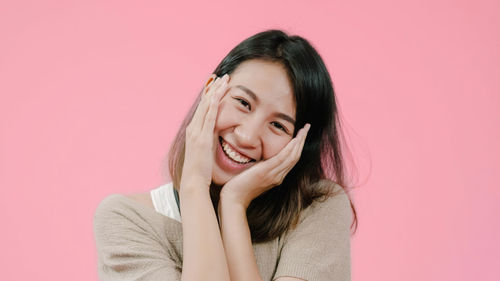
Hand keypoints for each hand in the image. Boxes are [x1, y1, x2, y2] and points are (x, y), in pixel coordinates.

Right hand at [180, 74, 229, 190]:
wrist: (193, 182)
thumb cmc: (200, 170)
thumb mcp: (205, 150)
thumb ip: (209, 139)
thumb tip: (216, 133)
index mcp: (194, 131)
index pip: (203, 108)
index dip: (210, 94)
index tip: (217, 83)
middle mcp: (193, 129)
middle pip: (204, 103)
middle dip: (213, 88)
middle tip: (222, 76)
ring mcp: (196, 133)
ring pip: (206, 106)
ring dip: (215, 92)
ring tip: (224, 80)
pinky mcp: (202, 138)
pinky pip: (208, 118)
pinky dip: (213, 105)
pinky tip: (218, 95)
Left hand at [220, 123, 310, 208]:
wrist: (234, 199)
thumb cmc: (239, 187)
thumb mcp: (253, 174)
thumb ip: (260, 166)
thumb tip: (260, 155)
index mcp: (276, 177)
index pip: (291, 159)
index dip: (298, 146)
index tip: (301, 134)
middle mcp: (278, 176)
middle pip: (295, 156)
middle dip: (302, 140)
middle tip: (307, 127)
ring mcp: (274, 175)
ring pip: (292, 156)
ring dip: (300, 141)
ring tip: (305, 129)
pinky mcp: (266, 172)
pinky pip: (282, 158)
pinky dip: (290, 148)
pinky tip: (295, 139)